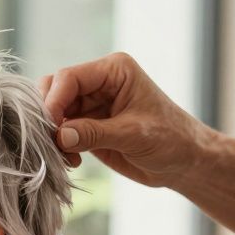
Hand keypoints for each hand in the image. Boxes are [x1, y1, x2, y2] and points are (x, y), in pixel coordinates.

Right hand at [37, 52, 218, 187]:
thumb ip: (95, 133)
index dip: (54, 102)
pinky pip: (59, 132)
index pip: (68, 78)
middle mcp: (98, 83)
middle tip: (54, 144)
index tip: (52, 130)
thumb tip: (59, 136)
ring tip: (65, 157)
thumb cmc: (171, 140)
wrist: (184, 162)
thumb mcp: (134, 135)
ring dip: (52, 135)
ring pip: (52, 113)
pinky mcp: (86, 126)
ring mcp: (90, 105)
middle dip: (49, 118)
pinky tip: (73, 161)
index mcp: (113, 71)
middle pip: (54, 91)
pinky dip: (58, 147)